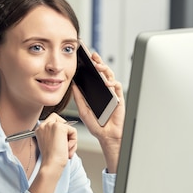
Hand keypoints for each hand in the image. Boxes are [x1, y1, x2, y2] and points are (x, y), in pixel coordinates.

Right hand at [29, 114, 77, 192]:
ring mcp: (51, 125)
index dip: (60, 130)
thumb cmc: (51, 159)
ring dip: (71, 140)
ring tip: (65, 150)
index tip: (60, 143)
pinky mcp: (59, 127)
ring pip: (68, 128)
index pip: (53, 121)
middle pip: (61, 120)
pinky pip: (73, 131)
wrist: (51, 165)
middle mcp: (43, 125)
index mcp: (39, 129)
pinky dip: (74, 141)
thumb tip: (68, 132)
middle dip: (66, 132)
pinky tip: (66, 148)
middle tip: (64, 145)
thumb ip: (56, 135)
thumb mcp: (51, 144)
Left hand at [72, 51, 124, 172]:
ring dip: (105, 69)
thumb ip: (79, 98)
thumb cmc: (96, 125)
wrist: (106, 135)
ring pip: (110, 76)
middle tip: (93, 56)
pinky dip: (112, 82)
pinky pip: (117, 86)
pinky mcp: (119, 98)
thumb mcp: (83, 110)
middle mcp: (104, 91)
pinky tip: (107, 82)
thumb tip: (73, 85)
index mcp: (95, 92)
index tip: (84, 58)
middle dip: (98, 62)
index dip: (90, 67)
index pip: (93, 76)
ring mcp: (112, 93)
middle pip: (102, 73)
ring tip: (98, 66)